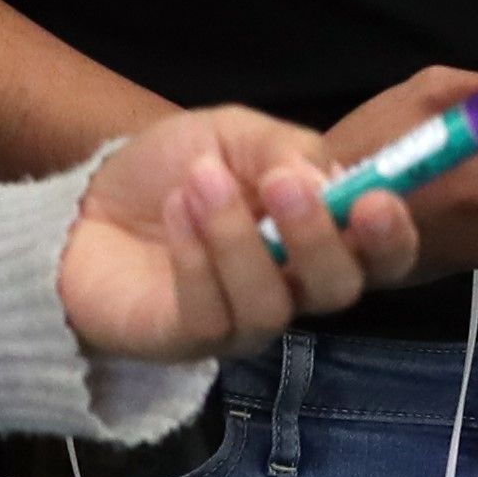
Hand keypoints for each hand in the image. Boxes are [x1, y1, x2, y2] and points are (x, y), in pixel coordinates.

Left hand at [60, 102, 411, 362]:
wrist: (85, 204)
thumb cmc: (174, 171)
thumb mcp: (234, 135)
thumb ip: (287, 149)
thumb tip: (330, 181)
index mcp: (320, 237)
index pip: (383, 256)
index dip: (392, 236)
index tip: (376, 200)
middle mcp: (293, 289)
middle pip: (338, 290)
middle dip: (319, 237)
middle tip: (284, 183)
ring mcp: (242, 322)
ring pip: (271, 304)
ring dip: (238, 235)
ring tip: (200, 181)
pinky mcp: (189, 341)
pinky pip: (210, 314)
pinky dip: (196, 256)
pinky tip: (176, 211)